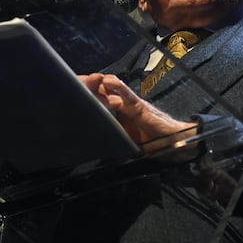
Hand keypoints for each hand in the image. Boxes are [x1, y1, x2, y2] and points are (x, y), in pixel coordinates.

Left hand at [77, 73, 197, 144]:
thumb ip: (115, 150)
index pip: (96, 100)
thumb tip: (100, 163)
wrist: (173, 142)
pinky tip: (106, 81)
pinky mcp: (138, 105)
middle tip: (73, 82)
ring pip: (109, 89)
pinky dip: (117, 87)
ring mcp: (129, 103)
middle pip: (99, 91)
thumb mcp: (127, 146)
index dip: (84, 96)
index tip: (69, 93)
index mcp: (115, 113)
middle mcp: (120, 105)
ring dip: (96, 84)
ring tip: (85, 80)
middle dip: (86, 86)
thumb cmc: (151, 142)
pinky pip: (126, 94)